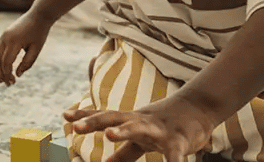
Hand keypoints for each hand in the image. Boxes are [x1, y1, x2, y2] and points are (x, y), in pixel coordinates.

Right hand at [0, 11, 50, 84]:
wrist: (38, 15)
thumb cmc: (39, 33)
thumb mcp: (36, 49)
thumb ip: (27, 63)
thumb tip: (17, 75)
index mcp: (14, 41)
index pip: (6, 62)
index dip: (8, 74)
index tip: (13, 82)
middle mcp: (5, 38)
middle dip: (0, 74)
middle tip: (7, 84)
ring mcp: (3, 36)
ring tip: (0, 79)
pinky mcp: (3, 35)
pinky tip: (1, 69)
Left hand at [63, 94, 214, 161]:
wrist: (198, 107)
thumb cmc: (165, 125)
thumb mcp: (142, 136)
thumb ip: (124, 152)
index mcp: (131, 120)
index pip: (104, 116)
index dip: (85, 116)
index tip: (65, 116)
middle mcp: (141, 121)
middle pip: (115, 117)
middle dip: (94, 121)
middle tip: (75, 126)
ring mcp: (160, 129)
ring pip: (140, 128)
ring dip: (124, 130)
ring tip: (109, 135)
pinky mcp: (179, 140)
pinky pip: (174, 154)